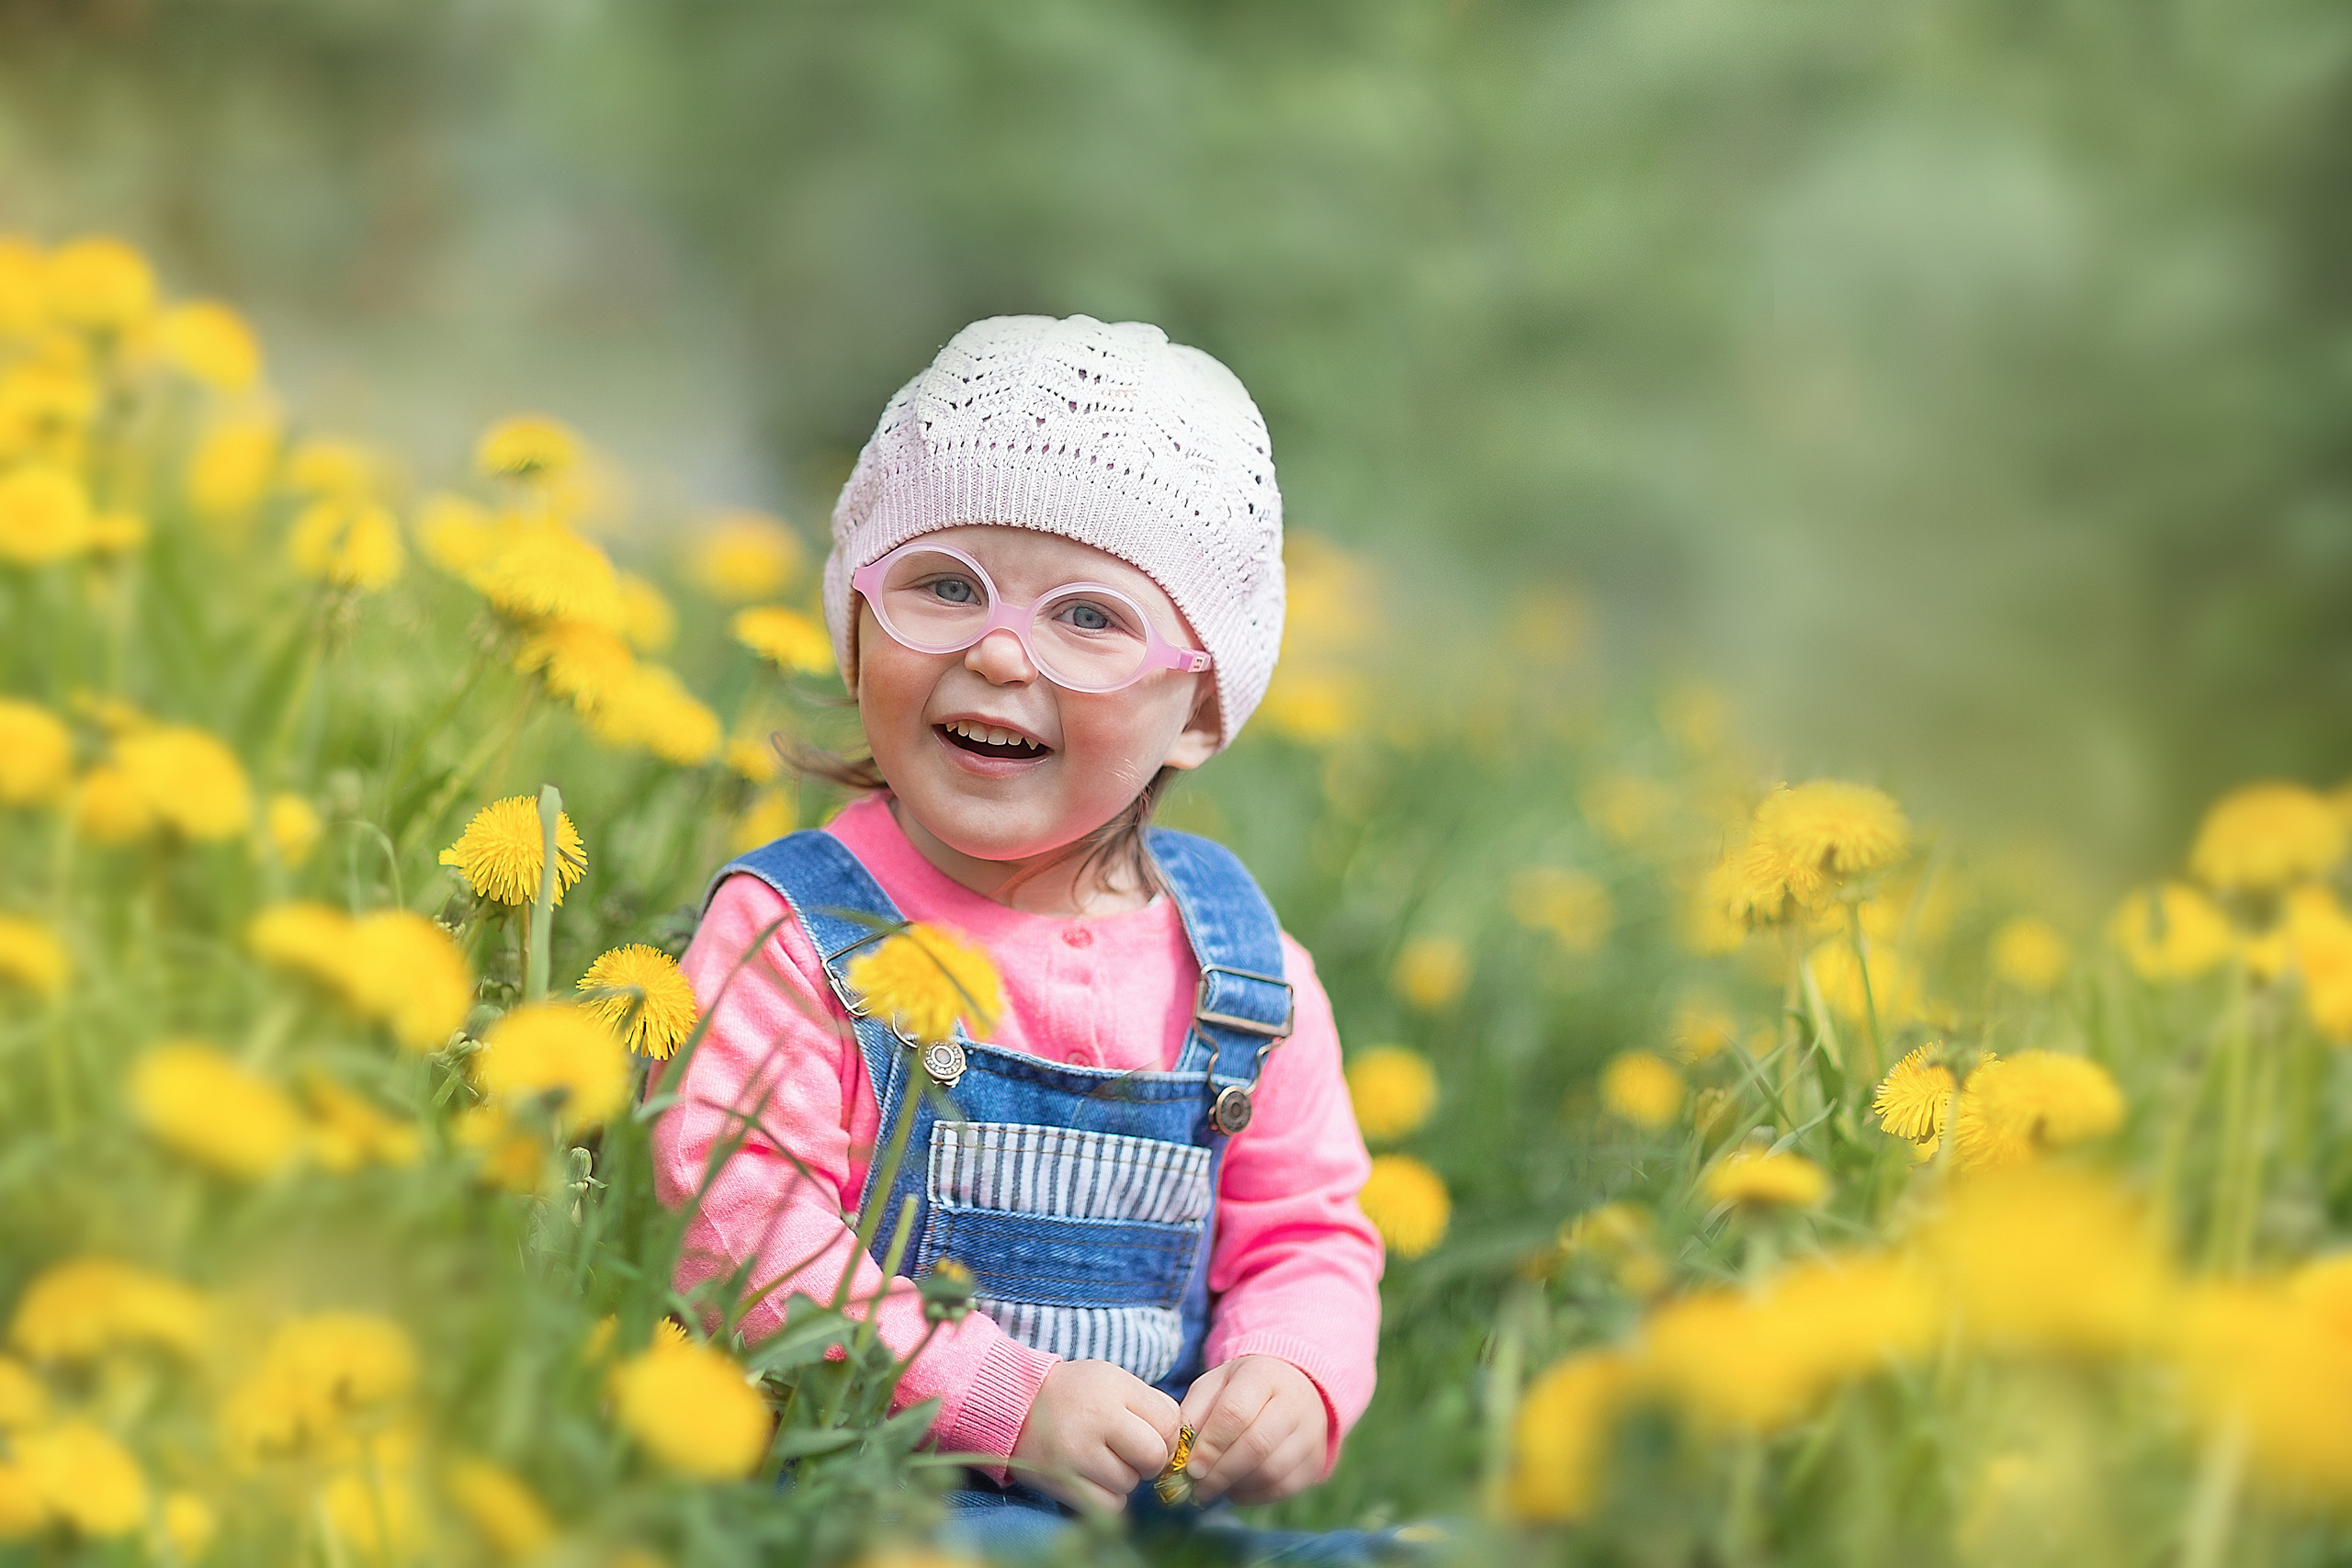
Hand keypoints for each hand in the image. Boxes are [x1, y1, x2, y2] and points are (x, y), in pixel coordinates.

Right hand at [1009, 1359, 1180, 1513]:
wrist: (1016, 1405)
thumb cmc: (1075, 1392)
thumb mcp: (1114, 1379)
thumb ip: (1150, 1404)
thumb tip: (1180, 1443)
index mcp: (1114, 1388)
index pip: (1169, 1422)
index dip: (1168, 1434)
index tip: (1153, 1433)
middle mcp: (1097, 1420)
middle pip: (1154, 1457)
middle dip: (1150, 1459)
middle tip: (1132, 1451)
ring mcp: (1078, 1454)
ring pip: (1130, 1483)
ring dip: (1126, 1477)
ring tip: (1105, 1458)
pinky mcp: (1063, 1482)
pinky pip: (1108, 1505)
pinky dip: (1109, 1497)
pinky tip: (1096, 1477)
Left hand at [1176, 1355, 1327, 1504]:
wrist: (1292, 1388)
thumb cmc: (1242, 1389)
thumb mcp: (1214, 1386)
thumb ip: (1193, 1414)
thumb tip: (1177, 1455)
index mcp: (1263, 1375)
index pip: (1235, 1413)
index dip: (1211, 1444)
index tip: (1191, 1467)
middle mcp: (1294, 1403)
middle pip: (1257, 1446)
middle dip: (1221, 1472)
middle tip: (1198, 1486)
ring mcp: (1310, 1434)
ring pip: (1272, 1472)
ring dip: (1236, 1485)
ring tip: (1214, 1486)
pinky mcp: (1315, 1462)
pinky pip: (1282, 1489)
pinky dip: (1253, 1495)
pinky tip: (1235, 1487)